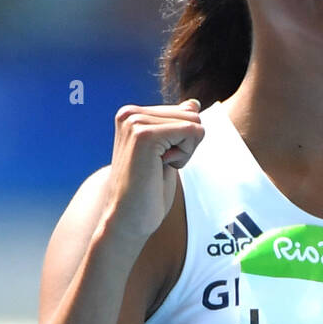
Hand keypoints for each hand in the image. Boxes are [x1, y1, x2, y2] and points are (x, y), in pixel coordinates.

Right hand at [101, 98, 204, 244]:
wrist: (128, 220)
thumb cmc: (147, 192)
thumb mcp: (167, 152)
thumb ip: (177, 125)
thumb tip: (194, 103)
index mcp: (133, 114)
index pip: (185, 113)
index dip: (183, 142)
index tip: (160, 161)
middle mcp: (130, 113)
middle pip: (192, 115)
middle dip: (187, 145)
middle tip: (161, 166)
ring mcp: (135, 121)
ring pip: (194, 123)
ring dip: (185, 151)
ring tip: (158, 168)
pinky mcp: (144, 134)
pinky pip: (192, 132)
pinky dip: (185, 156)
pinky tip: (161, 168)